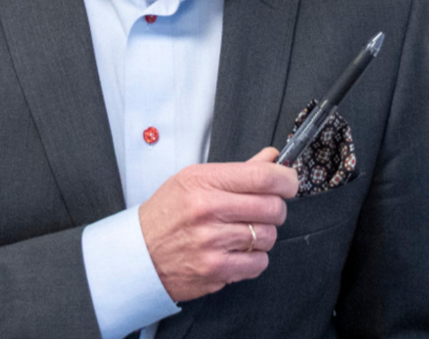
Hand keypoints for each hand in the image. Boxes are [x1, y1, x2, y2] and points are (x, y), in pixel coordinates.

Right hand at [138, 147, 297, 301]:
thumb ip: (237, 171)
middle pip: (272, 207)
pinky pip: (259, 262)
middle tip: (266, 209)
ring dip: (262, 234)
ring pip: (268, 236)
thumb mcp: (194, 179)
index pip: (262, 176)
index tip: (289, 182)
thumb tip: (273, 158)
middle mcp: (207, 210)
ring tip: (243, 231)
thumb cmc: (168, 213)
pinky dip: (254, 258)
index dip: (286, 179)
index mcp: (203, 181)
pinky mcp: (216, 269)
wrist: (140, 252)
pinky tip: (237, 250)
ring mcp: (212, 242)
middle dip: (277, 208)